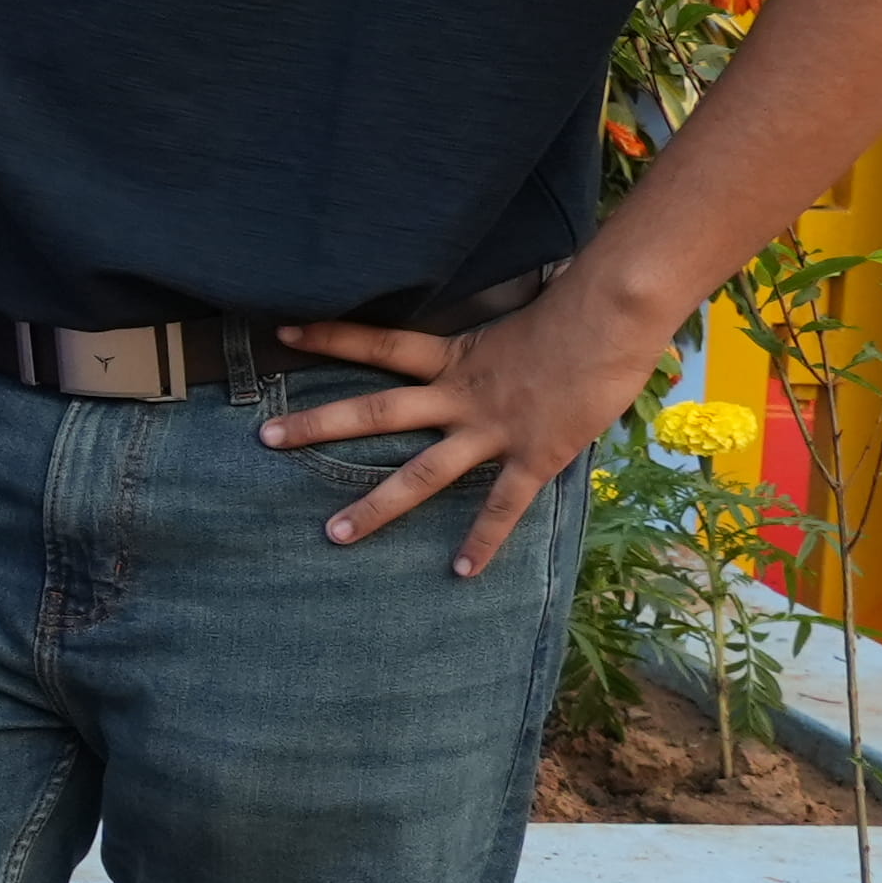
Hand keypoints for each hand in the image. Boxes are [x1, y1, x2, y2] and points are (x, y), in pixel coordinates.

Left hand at [266, 285, 677, 575]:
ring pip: (421, 474)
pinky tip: (460, 573)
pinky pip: (500, 507)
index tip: (283, 333)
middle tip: (266, 438)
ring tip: (333, 535)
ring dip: (375, 505)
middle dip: (319, 425)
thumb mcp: (524, 312)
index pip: (380, 343)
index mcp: (458, 356)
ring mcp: (493, 429)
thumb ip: (498, 330)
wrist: (615, 319)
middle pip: (377, 411)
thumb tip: (501, 310)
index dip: (331, 336)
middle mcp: (463, 395)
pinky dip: (482, 542)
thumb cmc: (579, 309)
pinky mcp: (533, 456)